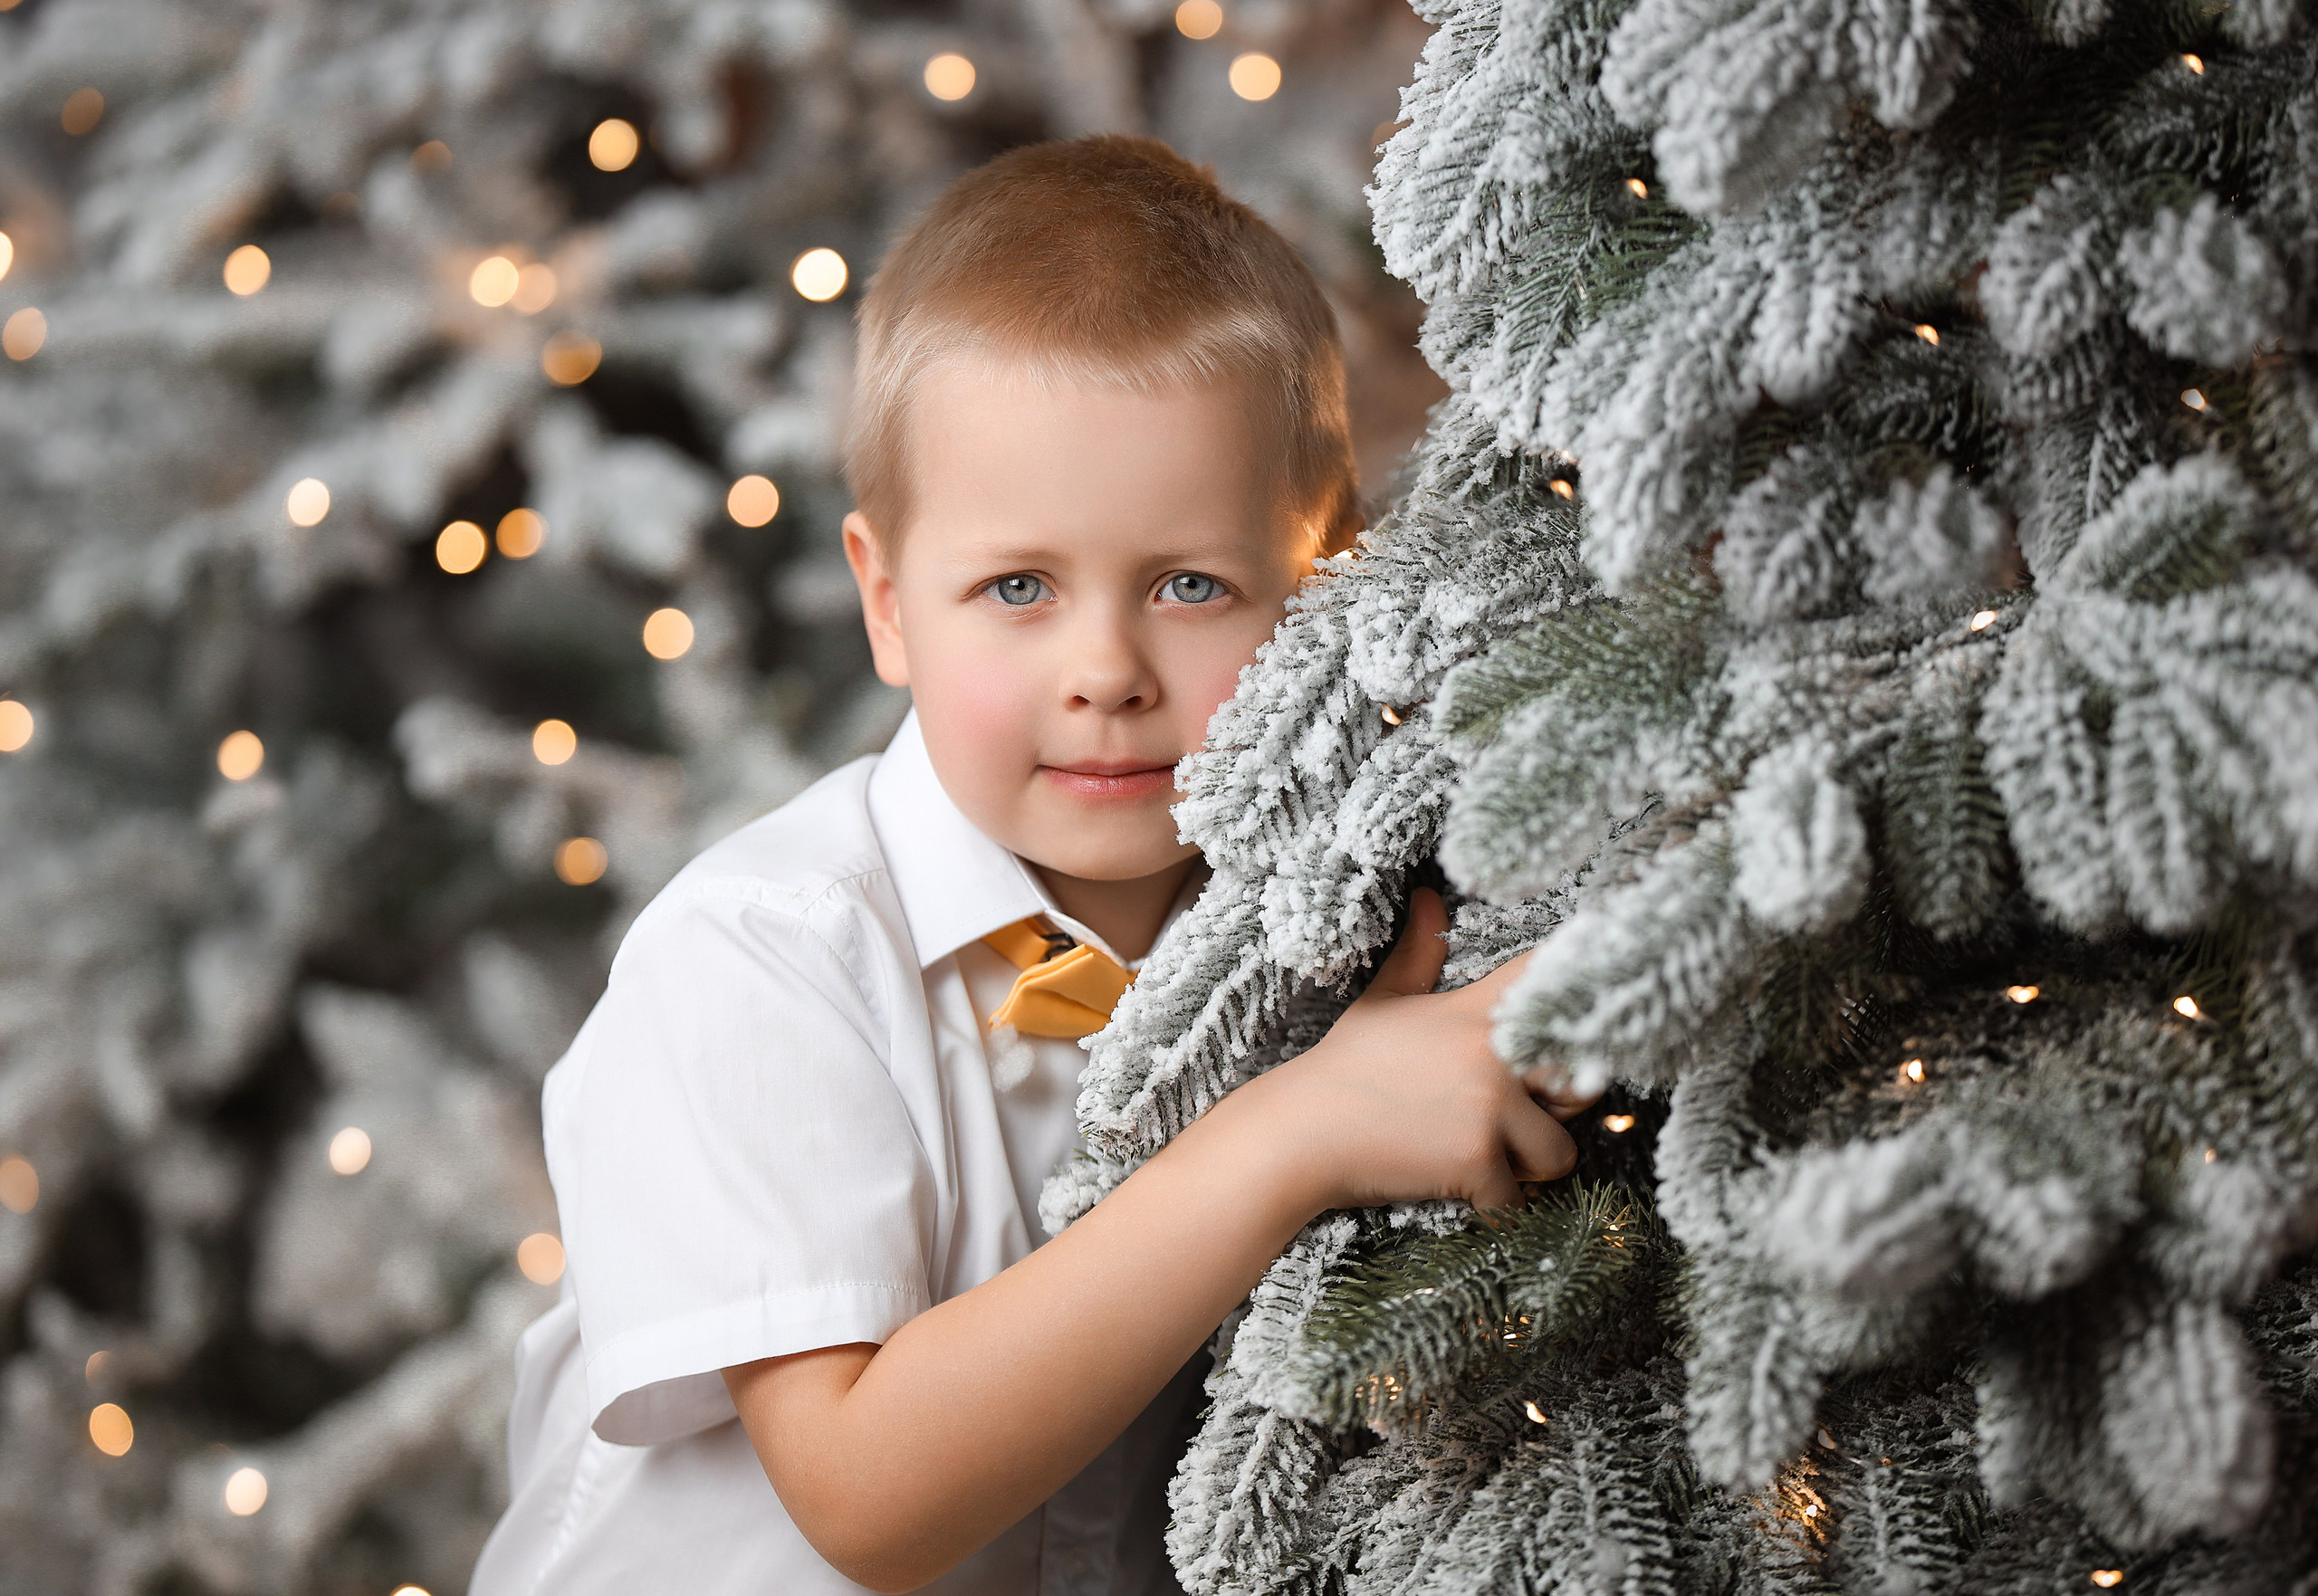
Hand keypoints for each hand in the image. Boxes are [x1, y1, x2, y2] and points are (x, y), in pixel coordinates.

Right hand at [1221, 888, 1601, 1215]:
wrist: (1299, 1134)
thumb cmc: (1343, 1069)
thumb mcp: (1383, 1001)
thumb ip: (1419, 951)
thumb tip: (1428, 894)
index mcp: (1473, 1011)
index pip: (1550, 981)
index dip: (1578, 994)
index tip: (1587, 1013)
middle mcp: (1491, 1053)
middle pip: (1581, 1084)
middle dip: (1554, 1112)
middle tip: (1507, 1120)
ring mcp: (1488, 1106)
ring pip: (1560, 1152)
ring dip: (1527, 1168)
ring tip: (1477, 1154)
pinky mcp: (1478, 1158)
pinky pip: (1518, 1199)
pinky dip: (1493, 1207)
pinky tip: (1453, 1185)